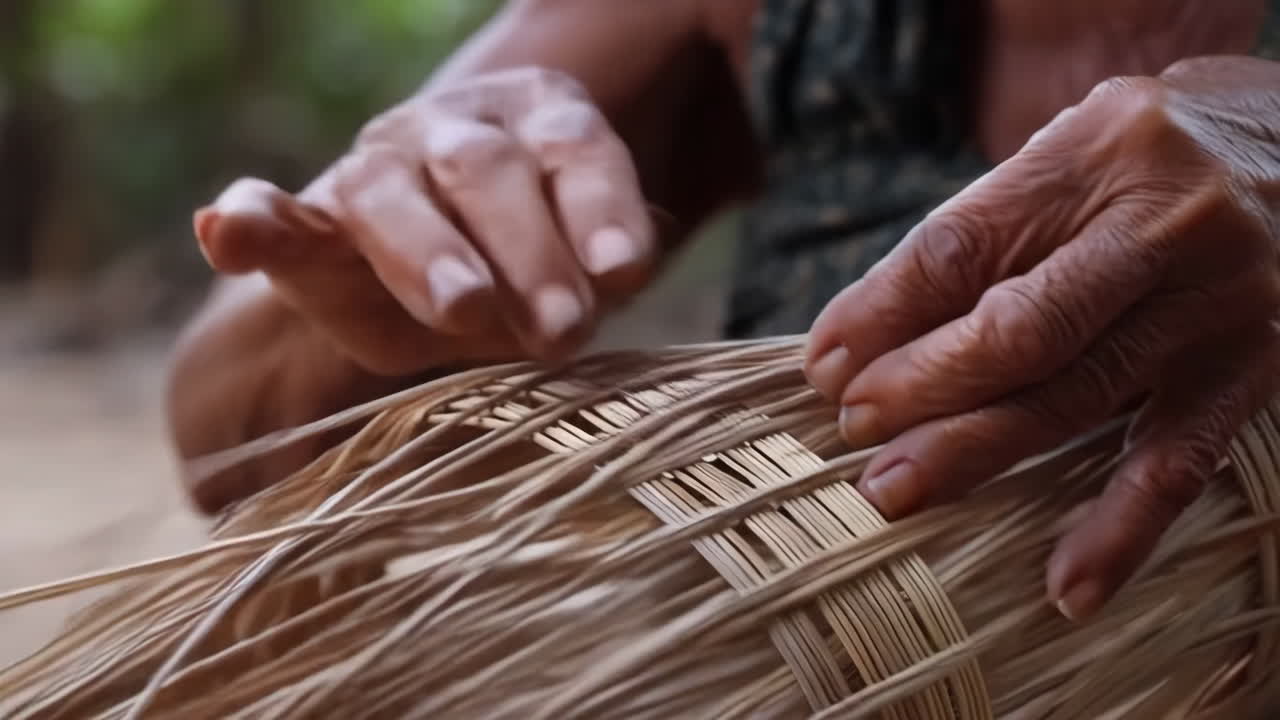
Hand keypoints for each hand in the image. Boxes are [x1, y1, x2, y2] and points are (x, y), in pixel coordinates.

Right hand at [194, 67, 656, 375]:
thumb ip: (594, 271)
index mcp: (537, 121)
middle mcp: (453, 130)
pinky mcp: (312, 218)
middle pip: (487, 172)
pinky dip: (251, 222)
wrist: (448, 268)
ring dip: (429, 251)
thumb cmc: (533, 268)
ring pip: (392, 194)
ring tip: (464, 305)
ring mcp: (379, 167)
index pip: (576, 152)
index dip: (601, 209)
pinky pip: (273, 212)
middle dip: (529, 250)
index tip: (625, 273)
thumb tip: (618, 273)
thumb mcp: (579, 269)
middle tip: (564, 327)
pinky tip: (223, 232)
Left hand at [804, 56, 1279, 620]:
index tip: (823, 365)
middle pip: (1020, 329)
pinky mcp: (1249, 373)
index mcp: (1098, 154)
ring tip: (895, 491)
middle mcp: (1166, 226)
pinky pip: (1179, 462)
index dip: (881, 312)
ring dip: (978, 453)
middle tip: (852, 429)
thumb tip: (847, 342)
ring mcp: (1217, 306)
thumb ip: (968, 243)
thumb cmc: (1144, 163)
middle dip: (922, 388)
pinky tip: (1068, 588)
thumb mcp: (1059, 161)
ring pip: (1080, 397)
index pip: (962, 247)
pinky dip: (1121, 530)